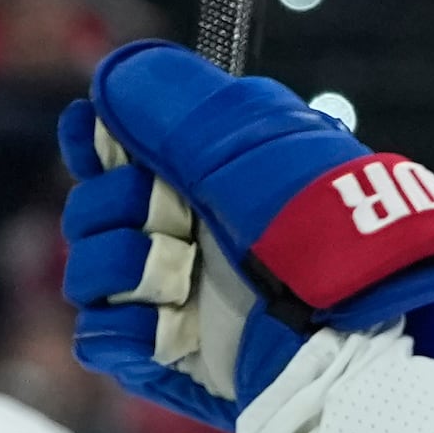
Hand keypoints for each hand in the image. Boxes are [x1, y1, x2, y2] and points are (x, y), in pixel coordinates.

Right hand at [57, 41, 433, 429]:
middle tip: (170, 218)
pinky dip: (124, 329)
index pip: (118, 148)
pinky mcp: (164, 359)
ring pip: (85, 270)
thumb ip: (172, 102)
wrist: (348, 332)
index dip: (94, 140)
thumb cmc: (314, 229)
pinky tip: (169, 327)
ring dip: (121, 268)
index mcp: (208, 175)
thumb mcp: (248, 142)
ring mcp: (173, 298)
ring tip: (176, 283)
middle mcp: (186, 232)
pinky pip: (96, 337)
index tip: (89, 135)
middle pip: (88, 208)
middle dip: (116, 207)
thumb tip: (111, 73)